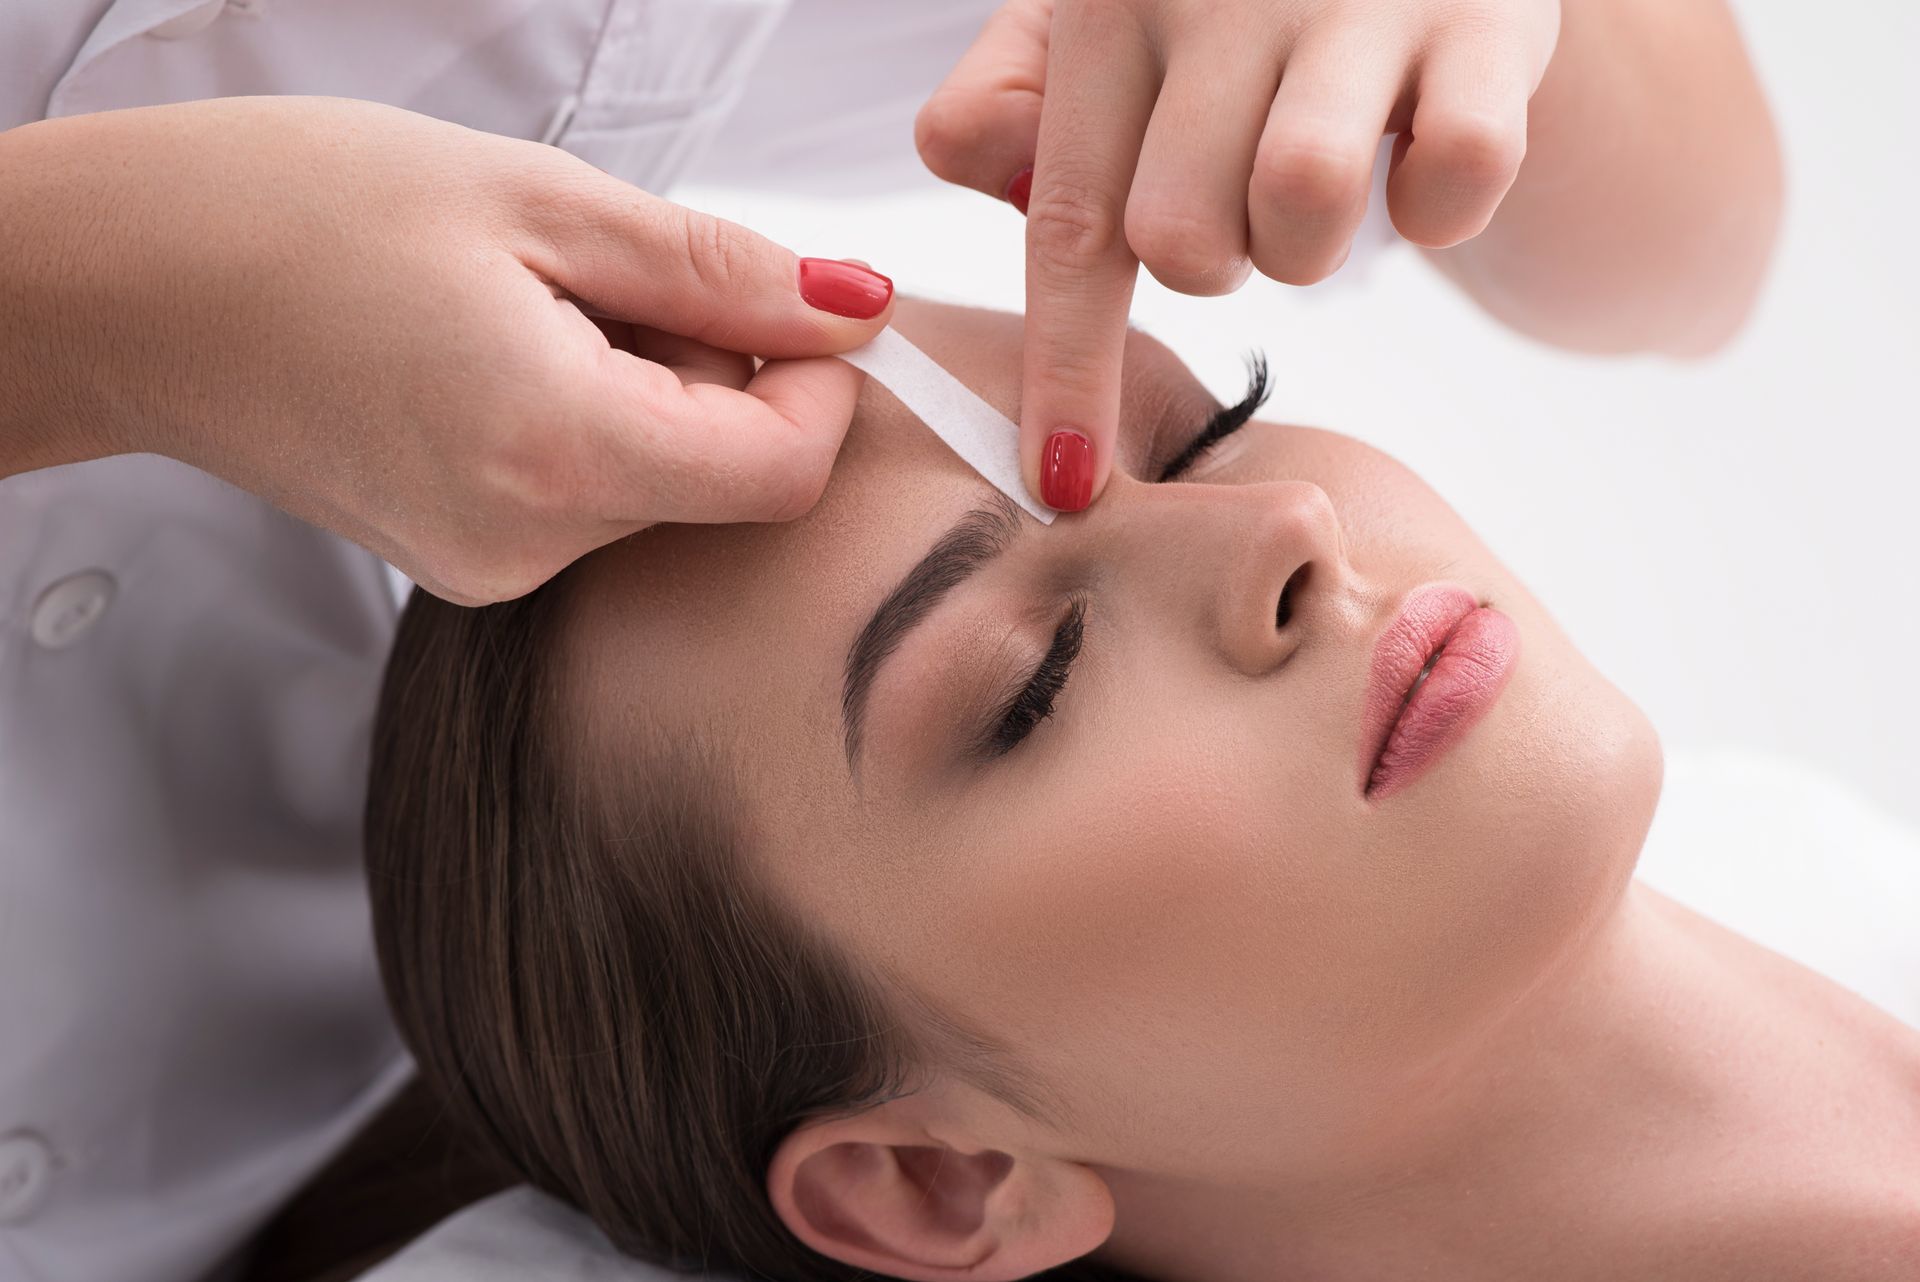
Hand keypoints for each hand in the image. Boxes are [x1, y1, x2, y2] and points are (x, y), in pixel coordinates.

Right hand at [0, 96, 894, 603]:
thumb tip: (850, 307)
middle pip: (723, 481)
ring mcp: (491, 569)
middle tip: (602, 279)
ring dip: (645, 392)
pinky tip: (501, 355)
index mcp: (556, 451)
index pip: (782, 475)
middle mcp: (527, 545)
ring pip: (659, 487)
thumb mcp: (537, 201)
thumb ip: (716, 269)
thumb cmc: (293, 216)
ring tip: (526, 310)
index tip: (788, 309)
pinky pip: (589, 499)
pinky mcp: (464, 562)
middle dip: (713, 372)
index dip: (818, 387)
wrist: (130, 285)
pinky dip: (589, 422)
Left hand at [916, 0, 1559, 509]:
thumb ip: (1011, 98)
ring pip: (1301, 212)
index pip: (1067, 220)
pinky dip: (1438, 211)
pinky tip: (1418, 160)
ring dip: (1308, 249)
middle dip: (1212, 267)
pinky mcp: (1489, 21)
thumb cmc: (1234, 1)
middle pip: (1182, 242)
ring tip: (1319, 182)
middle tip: (1242, 201)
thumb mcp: (1110, 29)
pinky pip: (1456, 180)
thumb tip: (972, 163)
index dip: (1064, 369)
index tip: (1062, 483)